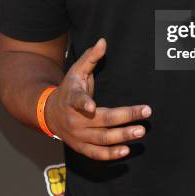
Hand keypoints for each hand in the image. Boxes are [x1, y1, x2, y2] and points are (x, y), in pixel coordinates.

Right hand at [45, 37, 151, 159]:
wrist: (49, 113)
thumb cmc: (69, 88)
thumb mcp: (76, 70)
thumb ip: (91, 57)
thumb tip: (103, 41)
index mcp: (73, 98)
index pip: (78, 100)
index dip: (84, 104)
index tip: (92, 107)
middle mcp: (75, 119)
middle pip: (101, 121)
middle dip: (124, 118)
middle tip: (145, 116)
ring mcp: (77, 136)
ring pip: (101, 139)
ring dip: (122, 137)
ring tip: (141, 131)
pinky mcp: (81, 147)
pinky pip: (96, 154)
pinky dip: (110, 154)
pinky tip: (127, 150)